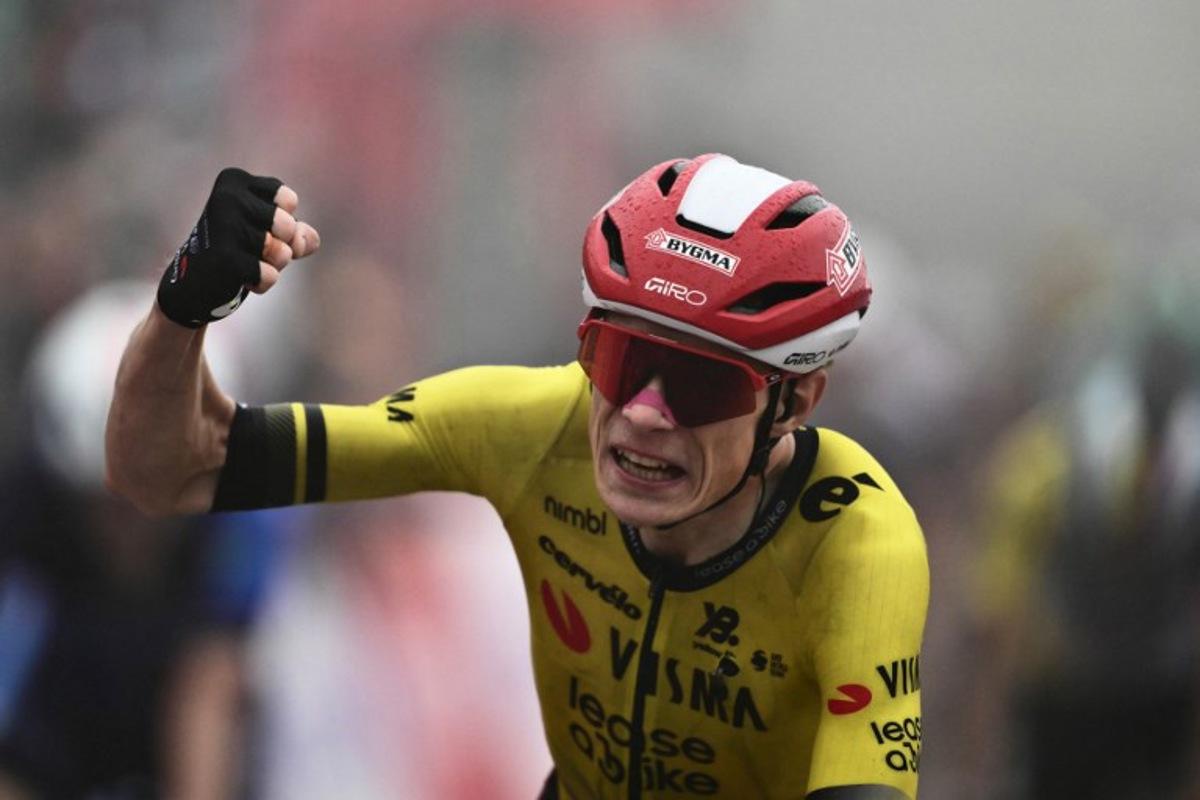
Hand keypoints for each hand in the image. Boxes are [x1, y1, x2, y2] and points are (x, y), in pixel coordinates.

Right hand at [156, 168, 320, 327]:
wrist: (192, 282)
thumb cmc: (235, 247)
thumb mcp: (268, 232)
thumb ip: (296, 232)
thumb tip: (308, 240)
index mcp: (235, 181)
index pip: (289, 200)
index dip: (286, 221)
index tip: (259, 226)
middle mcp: (227, 197)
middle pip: (288, 227)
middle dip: (282, 245)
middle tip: (255, 249)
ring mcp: (224, 226)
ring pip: (282, 252)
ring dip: (272, 265)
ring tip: (247, 261)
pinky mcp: (224, 258)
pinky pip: (270, 275)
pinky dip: (262, 282)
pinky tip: (240, 278)